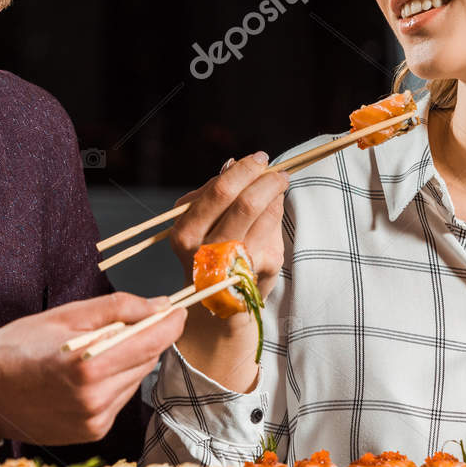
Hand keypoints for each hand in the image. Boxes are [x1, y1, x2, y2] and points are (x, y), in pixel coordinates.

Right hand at [0, 293, 183, 444]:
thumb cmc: (17, 347)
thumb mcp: (66, 315)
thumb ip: (117, 308)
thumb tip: (158, 305)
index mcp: (89, 364)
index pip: (152, 340)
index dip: (171, 322)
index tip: (177, 309)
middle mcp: (97, 398)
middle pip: (148, 359)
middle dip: (147, 337)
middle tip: (134, 320)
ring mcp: (96, 420)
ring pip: (137, 379)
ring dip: (130, 360)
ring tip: (98, 348)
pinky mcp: (94, 432)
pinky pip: (121, 398)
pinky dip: (115, 382)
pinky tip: (90, 373)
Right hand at [169, 151, 288, 296]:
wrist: (220, 307)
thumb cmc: (214, 256)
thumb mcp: (206, 224)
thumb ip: (217, 196)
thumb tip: (232, 163)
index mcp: (185, 231)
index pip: (219, 190)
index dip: (244, 170)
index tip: (259, 159)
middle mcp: (203, 249)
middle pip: (242, 201)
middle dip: (265, 179)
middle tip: (278, 170)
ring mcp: (231, 262)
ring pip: (261, 213)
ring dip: (276, 192)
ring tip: (280, 184)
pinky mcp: (254, 271)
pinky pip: (272, 230)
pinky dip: (276, 213)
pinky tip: (273, 211)